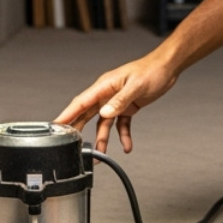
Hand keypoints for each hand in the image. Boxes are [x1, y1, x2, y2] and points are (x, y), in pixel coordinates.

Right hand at [53, 53, 179, 152]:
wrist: (167, 68)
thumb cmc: (151, 70)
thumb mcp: (136, 86)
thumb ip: (120, 101)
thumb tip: (105, 113)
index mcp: (104, 86)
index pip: (81, 102)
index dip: (67, 114)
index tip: (56, 125)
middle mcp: (107, 95)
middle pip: (87, 114)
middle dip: (79, 130)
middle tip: (70, 144)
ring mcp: (116, 102)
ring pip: (104, 123)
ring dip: (102, 138)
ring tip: (100, 154)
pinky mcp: (127, 107)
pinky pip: (121, 125)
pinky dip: (123, 136)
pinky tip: (126, 146)